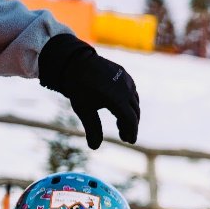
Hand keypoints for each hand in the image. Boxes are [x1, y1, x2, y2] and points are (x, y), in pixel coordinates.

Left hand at [37, 33, 140, 147]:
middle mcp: (126, 89)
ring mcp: (127, 80)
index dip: (131, 132)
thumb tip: (94, 148)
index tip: (129, 141)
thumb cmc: (78, 87)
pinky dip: (129, 102)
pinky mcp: (125, 75)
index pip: (130, 120)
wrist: (75, 61)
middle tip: (124, 135)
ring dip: (130, 114)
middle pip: (134, 112)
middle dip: (130, 125)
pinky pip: (132, 91)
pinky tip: (121, 106)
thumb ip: (92, 129)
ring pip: (135, 102)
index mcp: (117, 99)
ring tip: (121, 123)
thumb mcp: (83, 109)